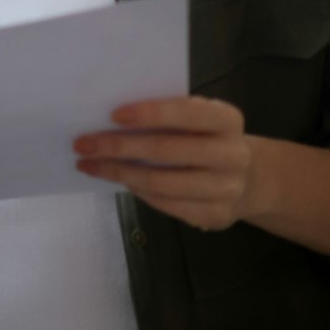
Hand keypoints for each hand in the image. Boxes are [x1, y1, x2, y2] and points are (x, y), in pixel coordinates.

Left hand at [73, 96, 267, 230]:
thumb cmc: (205, 139)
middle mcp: (232, 155)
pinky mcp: (215, 216)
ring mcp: (227, 189)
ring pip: (161, 182)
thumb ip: (166, 116)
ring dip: (118, 172)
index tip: (113, 115)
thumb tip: (109, 120)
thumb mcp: (197, 120)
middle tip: (82, 144)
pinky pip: (165, 204)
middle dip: (118, 146)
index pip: (188, 113)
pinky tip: (118, 180)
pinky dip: (137, 190)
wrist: (248, 179)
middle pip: (167, 150)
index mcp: (227, 120)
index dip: (150, 113)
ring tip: (89, 165)